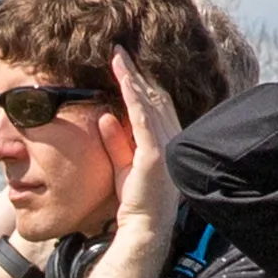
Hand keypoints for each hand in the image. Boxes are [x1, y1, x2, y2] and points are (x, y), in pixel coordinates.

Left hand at [109, 55, 189, 225]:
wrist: (144, 228)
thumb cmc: (134, 199)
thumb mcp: (121, 164)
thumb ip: (115, 141)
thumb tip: (106, 115)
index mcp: (166, 139)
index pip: (154, 103)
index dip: (140, 81)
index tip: (124, 63)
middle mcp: (171, 137)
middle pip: (154, 95)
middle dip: (136, 71)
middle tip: (119, 49)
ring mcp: (165, 144)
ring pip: (148, 101)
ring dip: (132, 76)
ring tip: (117, 56)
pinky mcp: (154, 153)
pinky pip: (142, 117)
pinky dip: (132, 96)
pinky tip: (123, 79)